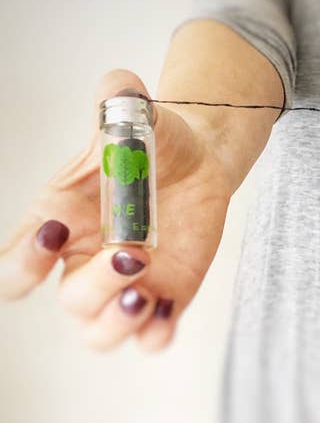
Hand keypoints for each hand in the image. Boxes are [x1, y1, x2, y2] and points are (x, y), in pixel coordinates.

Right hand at [0, 69, 232, 350]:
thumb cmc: (151, 140)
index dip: (21, 265)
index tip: (55, 232)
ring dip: (117, 322)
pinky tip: (167, 310)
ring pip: (99, 334)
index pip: (15, 265)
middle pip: (69, 302)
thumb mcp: (132, 118)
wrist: (198, 160)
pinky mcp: (165, 296)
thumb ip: (117, 101)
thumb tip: (118, 84)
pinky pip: (150, 338)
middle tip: (133, 254)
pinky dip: (154, 334)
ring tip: (145, 291)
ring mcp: (124, 285)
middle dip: (96, 285)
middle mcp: (85, 260)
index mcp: (58, 221)